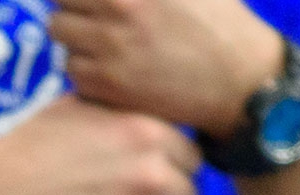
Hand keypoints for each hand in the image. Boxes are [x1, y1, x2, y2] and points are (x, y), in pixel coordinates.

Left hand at [49, 0, 283, 136]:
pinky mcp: (106, 82)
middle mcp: (119, 5)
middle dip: (74, 5)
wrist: (239, 81)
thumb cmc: (218, 23)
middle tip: (94, 16)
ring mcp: (109, 44)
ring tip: (100, 40)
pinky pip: (72, 68)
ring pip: (60, 31)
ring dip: (74, 34)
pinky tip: (109, 67)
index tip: (90, 1)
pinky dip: (84, 67)